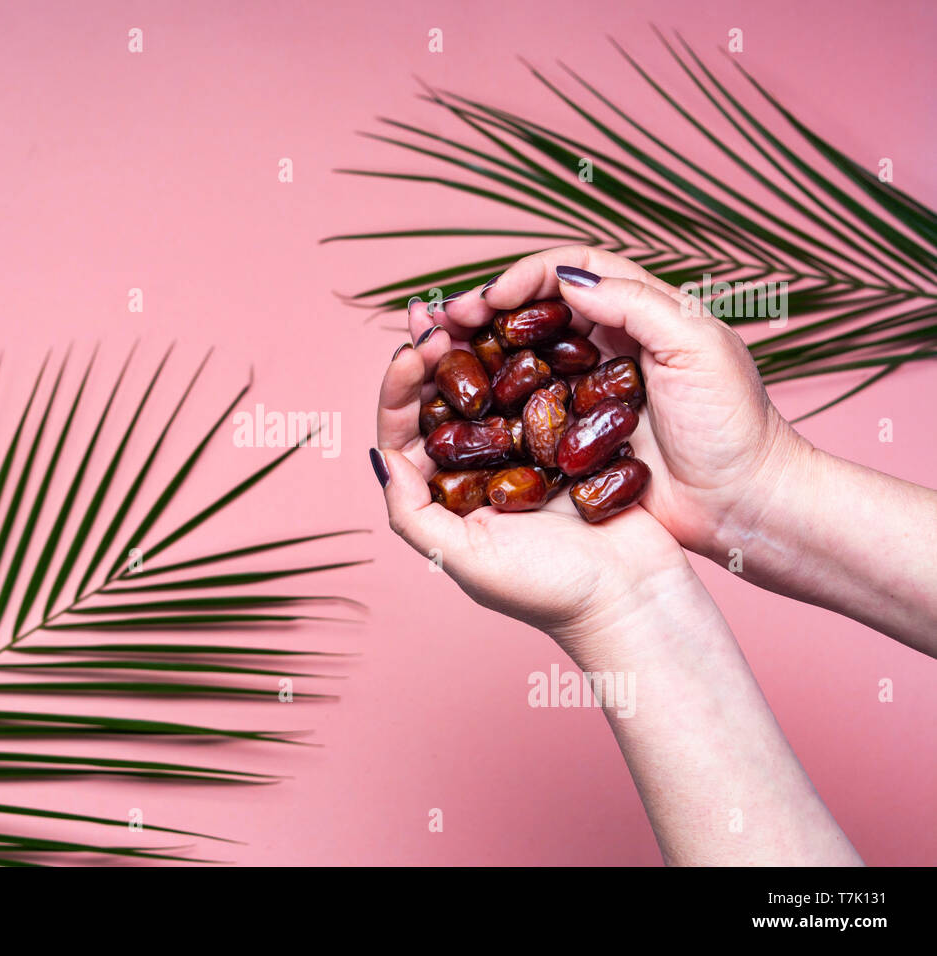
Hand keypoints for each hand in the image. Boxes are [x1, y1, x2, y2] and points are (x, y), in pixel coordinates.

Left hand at [374, 294, 695, 647]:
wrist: (634, 599)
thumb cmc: (549, 591)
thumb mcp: (465, 560)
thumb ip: (412, 514)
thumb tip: (382, 455)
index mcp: (442, 495)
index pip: (405, 430)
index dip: (400, 387)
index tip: (411, 351)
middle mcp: (476, 469)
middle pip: (442, 399)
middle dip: (435, 352)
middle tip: (435, 311)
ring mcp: (522, 450)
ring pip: (489, 384)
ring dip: (477, 345)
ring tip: (472, 306)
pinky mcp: (566, 438)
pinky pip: (540, 386)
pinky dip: (529, 353)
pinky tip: (527, 323)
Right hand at [428, 245, 804, 560]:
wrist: (744, 502)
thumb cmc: (733, 422)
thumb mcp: (696, 345)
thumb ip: (637, 303)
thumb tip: (569, 280)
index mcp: (638, 312)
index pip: (568, 272)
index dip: (523, 276)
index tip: (488, 298)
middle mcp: (606, 345)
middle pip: (532, 311)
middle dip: (483, 310)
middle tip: (441, 321)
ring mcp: (587, 391)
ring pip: (520, 357)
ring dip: (475, 352)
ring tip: (433, 357)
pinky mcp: (576, 435)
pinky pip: (523, 408)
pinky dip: (488, 401)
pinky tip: (458, 406)